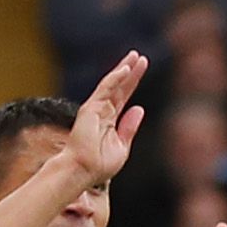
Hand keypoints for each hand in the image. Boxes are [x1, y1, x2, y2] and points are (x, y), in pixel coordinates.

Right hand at [67, 52, 149, 182]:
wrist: (84, 170)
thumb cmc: (100, 164)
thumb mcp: (122, 145)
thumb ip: (129, 127)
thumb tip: (139, 108)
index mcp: (111, 120)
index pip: (124, 96)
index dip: (133, 82)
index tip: (142, 68)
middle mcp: (103, 111)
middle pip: (120, 87)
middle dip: (130, 71)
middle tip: (140, 56)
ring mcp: (96, 108)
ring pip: (112, 84)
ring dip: (124, 69)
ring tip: (135, 56)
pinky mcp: (91, 108)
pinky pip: (104, 90)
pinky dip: (115, 78)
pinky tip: (125, 69)